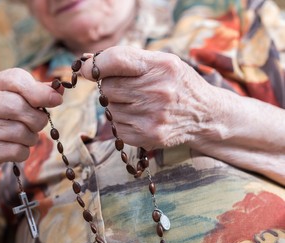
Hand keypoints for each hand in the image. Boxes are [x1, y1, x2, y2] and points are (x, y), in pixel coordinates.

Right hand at [0, 68, 62, 169]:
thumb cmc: (4, 116)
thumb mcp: (17, 97)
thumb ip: (38, 91)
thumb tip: (59, 89)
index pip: (16, 79)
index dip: (40, 91)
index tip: (57, 100)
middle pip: (19, 107)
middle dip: (38, 118)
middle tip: (39, 123)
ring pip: (20, 132)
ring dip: (32, 137)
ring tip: (26, 136)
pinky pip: (16, 150)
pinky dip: (24, 151)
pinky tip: (16, 147)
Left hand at [80, 46, 215, 150]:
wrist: (204, 115)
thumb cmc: (177, 84)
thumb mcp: (162, 63)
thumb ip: (127, 59)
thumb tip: (86, 62)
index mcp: (161, 67)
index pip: (116, 61)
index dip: (94, 65)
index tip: (84, 68)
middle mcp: (158, 92)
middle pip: (108, 87)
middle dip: (111, 87)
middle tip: (128, 88)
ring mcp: (152, 117)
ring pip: (110, 108)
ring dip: (117, 106)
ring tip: (139, 104)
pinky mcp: (147, 136)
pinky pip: (116, 127)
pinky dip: (122, 122)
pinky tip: (140, 118)